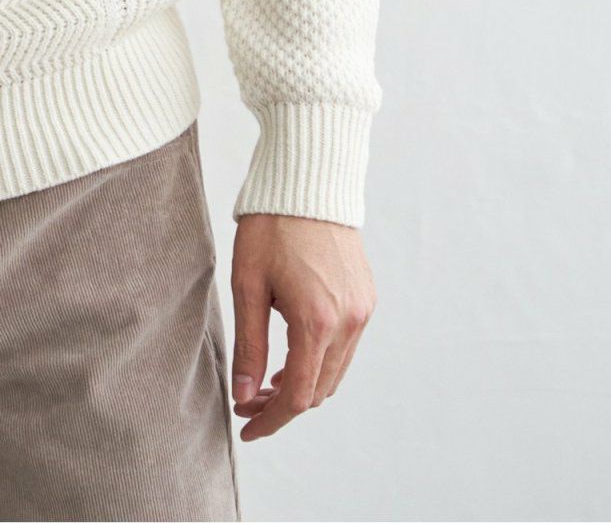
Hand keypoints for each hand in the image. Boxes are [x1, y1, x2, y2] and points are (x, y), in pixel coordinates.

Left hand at [228, 213, 375, 441]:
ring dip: (302, 384)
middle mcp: (349, 322)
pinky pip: (346, 348)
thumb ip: (249, 344)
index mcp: (317, 321)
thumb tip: (243, 392)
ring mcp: (363, 311)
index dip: (270, 419)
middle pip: (318, 390)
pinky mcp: (366, 299)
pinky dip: (320, 360)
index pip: (297, 394)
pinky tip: (292, 352)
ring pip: (334, 372)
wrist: (308, 182)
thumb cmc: (272, 226)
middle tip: (247, 399)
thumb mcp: (248, 284)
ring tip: (265, 380)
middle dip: (282, 404)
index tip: (247, 428)